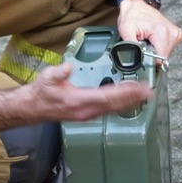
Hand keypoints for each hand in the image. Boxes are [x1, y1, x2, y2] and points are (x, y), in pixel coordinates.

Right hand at [26, 62, 151, 121]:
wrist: (32, 108)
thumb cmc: (40, 93)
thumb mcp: (47, 78)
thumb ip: (58, 73)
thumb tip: (68, 67)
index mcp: (78, 101)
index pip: (107, 96)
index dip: (124, 93)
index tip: (138, 88)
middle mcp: (86, 111)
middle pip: (115, 105)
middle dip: (133, 98)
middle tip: (149, 92)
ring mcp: (87, 115)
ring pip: (113, 110)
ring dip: (129, 103)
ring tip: (143, 96)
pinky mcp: (87, 114)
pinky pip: (108, 111)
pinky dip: (121, 105)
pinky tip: (128, 101)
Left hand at [117, 0, 181, 59]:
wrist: (137, 5)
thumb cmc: (131, 16)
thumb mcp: (125, 31)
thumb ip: (131, 48)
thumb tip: (135, 60)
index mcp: (161, 33)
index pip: (160, 59)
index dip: (149, 58)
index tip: (143, 49)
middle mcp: (172, 32)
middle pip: (163, 57)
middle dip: (152, 53)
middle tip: (144, 41)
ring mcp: (176, 33)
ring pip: (166, 53)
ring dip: (156, 49)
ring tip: (148, 38)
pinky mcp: (177, 34)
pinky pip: (169, 48)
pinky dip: (160, 45)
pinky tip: (154, 38)